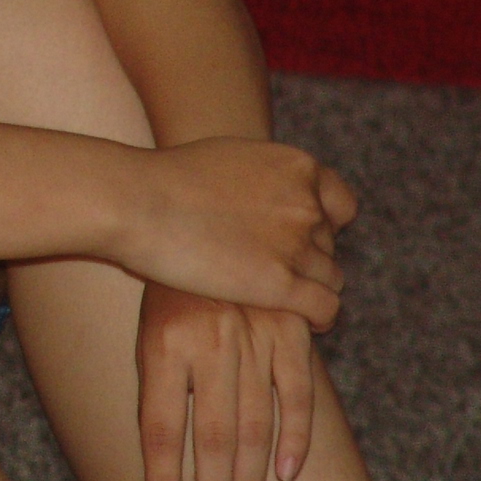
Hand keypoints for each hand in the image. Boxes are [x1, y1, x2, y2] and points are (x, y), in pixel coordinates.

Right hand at [118, 136, 357, 327]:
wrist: (139, 201)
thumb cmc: (169, 178)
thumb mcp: (232, 158)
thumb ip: (264, 178)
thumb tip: (268, 195)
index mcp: (298, 168)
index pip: (341, 205)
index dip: (323, 224)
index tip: (299, 237)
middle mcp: (306, 204)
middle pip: (329, 243)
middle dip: (306, 256)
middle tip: (270, 267)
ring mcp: (297, 244)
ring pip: (331, 278)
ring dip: (308, 287)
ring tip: (278, 298)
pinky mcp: (281, 285)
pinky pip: (325, 309)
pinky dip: (318, 318)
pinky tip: (300, 322)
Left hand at [135, 283, 319, 480]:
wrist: (194, 211)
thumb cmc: (165, 284)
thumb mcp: (145, 328)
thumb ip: (157, 387)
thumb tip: (161, 461)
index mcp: (161, 345)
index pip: (158, 429)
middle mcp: (207, 342)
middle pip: (209, 436)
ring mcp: (252, 334)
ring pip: (253, 424)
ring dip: (248, 479)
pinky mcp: (288, 326)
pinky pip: (296, 391)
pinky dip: (294, 436)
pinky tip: (286, 474)